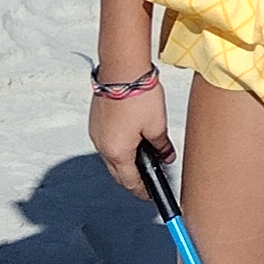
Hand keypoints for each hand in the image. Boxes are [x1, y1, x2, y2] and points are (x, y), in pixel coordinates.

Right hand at [93, 72, 172, 194]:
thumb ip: (162, 146)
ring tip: (145, 155)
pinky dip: (120, 145)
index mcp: (117, 153)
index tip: (150, 194)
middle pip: (119, 172)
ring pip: (112, 156)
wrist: (121, 68)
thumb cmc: (138, 95)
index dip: (142, 190)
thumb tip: (166, 156)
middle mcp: (102, 146)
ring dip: (127, 160)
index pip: (130, 182)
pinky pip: (108, 141)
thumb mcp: (157, 126)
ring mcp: (97, 133)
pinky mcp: (97, 120)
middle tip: (150, 178)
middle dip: (134, 178)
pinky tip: (133, 137)